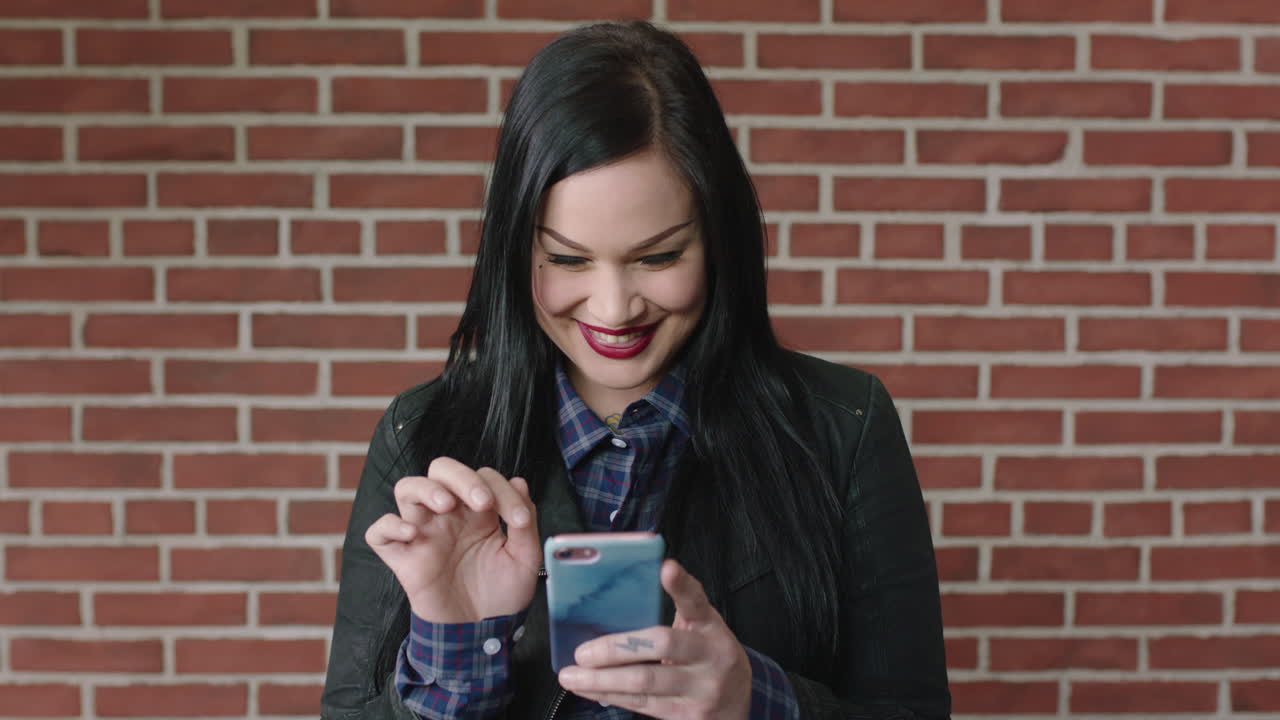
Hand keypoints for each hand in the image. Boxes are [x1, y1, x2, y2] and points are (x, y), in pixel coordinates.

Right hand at [364, 457, 539, 622]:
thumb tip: (519, 482)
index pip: (482, 477)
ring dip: (425, 488)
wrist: (483, 633)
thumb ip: (525, 520)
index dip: (500, 489)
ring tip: (446, 505)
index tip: (516, 519)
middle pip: (440, 470)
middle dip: (461, 477)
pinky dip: (389, 526)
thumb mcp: (524, 558)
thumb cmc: (503, 595)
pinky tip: (412, 534)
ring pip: (406, 489)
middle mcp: (449, 517)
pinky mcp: (405, 560)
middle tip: (481, 502)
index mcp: (479, 512)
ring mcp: (425, 535)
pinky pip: (379, 533)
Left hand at [557, 559, 750, 719]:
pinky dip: (610, 695)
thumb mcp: (701, 632)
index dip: (681, 584)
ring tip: (572, 676)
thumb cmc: (707, 658)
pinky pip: (642, 704)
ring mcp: (702, 688)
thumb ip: (674, 615)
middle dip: (615, 648)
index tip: (666, 567)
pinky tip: (590, 690)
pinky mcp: (688, 714)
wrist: (738, 704)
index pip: (696, 601)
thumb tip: (617, 601)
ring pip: (645, 681)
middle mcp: (711, 655)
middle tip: (583, 652)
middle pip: (662, 644)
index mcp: (711, 627)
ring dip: (602, 679)